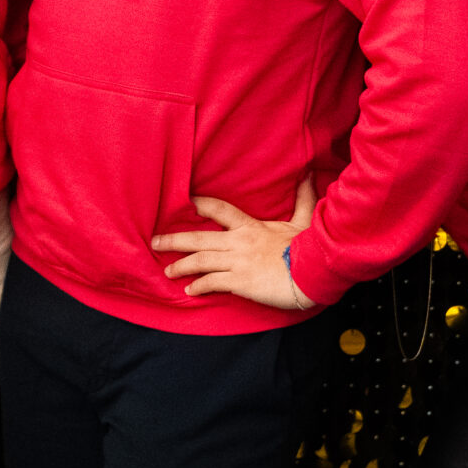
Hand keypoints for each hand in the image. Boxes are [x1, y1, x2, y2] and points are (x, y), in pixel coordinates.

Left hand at [151, 175, 317, 310]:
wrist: (312, 272)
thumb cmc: (308, 248)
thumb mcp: (304, 220)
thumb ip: (302, 199)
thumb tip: (307, 176)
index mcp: (250, 227)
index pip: (220, 210)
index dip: (201, 204)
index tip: (186, 202)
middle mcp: (238, 242)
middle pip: (198, 238)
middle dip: (174, 240)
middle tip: (155, 241)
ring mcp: (237, 262)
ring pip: (200, 261)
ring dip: (181, 266)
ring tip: (167, 271)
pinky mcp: (239, 281)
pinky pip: (212, 282)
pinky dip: (199, 286)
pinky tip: (189, 291)